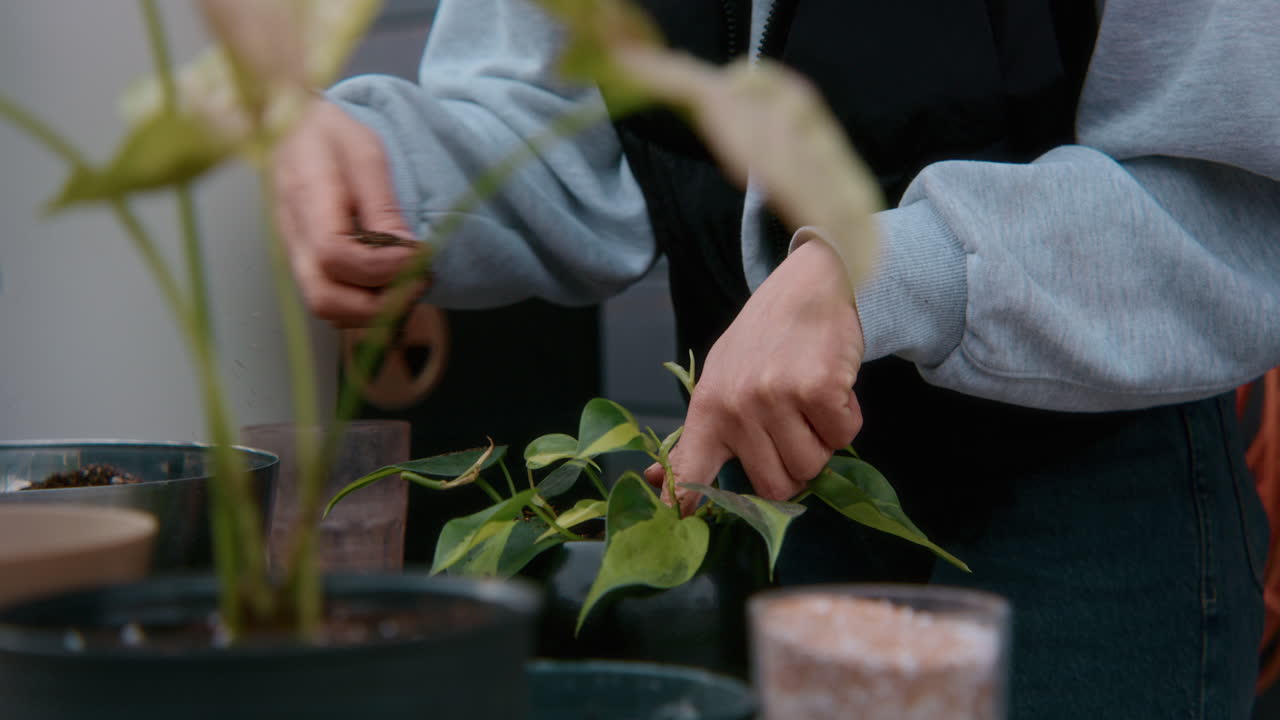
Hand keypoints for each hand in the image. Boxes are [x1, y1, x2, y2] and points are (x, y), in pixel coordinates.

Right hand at [272, 100, 424, 327]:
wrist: (289, 124)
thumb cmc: (331, 134)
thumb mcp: (365, 154)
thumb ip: (382, 205)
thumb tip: (406, 251)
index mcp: (306, 202)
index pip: (335, 256)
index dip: (383, 267)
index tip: (419, 255)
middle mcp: (293, 238)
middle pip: (325, 300)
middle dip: (379, 305)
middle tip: (419, 282)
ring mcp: (294, 255)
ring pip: (328, 309)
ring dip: (374, 310)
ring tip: (410, 282)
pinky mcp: (304, 263)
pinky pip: (332, 299)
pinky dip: (363, 305)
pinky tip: (391, 284)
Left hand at [645, 237, 864, 512]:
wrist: (808, 287)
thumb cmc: (764, 341)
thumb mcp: (721, 380)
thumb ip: (700, 436)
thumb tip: (657, 483)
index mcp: (708, 409)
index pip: (690, 467)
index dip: (686, 502)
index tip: (677, 523)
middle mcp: (737, 406)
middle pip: (777, 486)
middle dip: (795, 465)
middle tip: (795, 426)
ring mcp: (777, 398)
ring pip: (813, 466)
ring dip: (823, 442)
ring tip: (810, 402)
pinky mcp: (818, 389)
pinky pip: (844, 437)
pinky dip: (847, 418)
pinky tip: (832, 387)